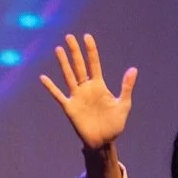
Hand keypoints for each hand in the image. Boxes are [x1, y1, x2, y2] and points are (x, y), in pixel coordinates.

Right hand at [39, 33, 136, 150]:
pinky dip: (51, 88)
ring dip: (64, 63)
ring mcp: (77, 96)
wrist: (104, 141)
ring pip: (69, 76)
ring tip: (59, 49)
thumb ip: (126, 87)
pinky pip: (59, 95)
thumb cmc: (114, 124)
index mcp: (99, 86)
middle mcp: (86, 88)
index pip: (94, 64)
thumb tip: (133, 69)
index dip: (91, 51)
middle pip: (79, 66)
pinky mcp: (70, 107)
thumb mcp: (124, 104)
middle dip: (75, 52)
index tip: (87, 37)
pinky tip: (43, 78)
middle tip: (69, 36)